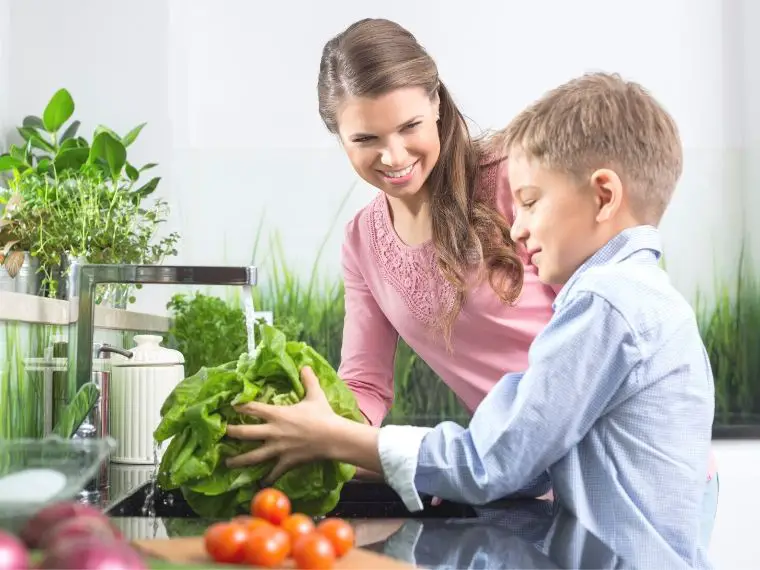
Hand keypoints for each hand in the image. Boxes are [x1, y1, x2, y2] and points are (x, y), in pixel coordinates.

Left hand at [225, 366, 341, 481]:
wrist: (333, 438)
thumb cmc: (323, 415)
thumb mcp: (315, 395)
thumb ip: (308, 380)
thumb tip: (305, 365)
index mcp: (278, 414)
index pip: (253, 408)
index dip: (240, 406)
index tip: (230, 406)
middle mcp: (273, 432)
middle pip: (245, 433)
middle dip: (231, 433)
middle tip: (221, 434)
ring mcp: (278, 449)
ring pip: (253, 456)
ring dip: (239, 461)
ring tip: (227, 463)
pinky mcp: (286, 462)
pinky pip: (273, 472)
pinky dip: (266, 479)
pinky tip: (259, 484)